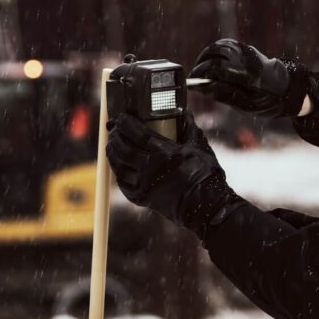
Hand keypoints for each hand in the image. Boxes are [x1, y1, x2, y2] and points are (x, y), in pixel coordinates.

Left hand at [106, 112, 237, 236]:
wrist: (207, 206)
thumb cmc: (206, 175)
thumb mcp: (199, 147)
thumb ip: (189, 128)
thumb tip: (185, 112)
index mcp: (165, 154)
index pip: (138, 135)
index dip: (127, 124)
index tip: (122, 117)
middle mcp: (151, 170)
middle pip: (124, 150)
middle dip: (116, 138)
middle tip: (115, 130)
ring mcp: (145, 186)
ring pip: (120, 168)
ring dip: (113, 155)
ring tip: (112, 146)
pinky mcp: (144, 199)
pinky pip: (124, 186)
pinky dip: (119, 175)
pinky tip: (119, 168)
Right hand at [189, 39, 309, 117]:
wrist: (286, 88)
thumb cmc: (267, 101)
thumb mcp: (246, 105)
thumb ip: (224, 94)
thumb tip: (202, 87)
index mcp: (250, 76)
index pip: (218, 69)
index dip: (202, 74)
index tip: (193, 83)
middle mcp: (248, 60)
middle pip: (216, 54)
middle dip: (201, 65)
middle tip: (194, 78)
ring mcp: (247, 51)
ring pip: (219, 46)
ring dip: (205, 57)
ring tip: (200, 70)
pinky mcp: (246, 48)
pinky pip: (225, 45)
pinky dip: (213, 52)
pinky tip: (209, 62)